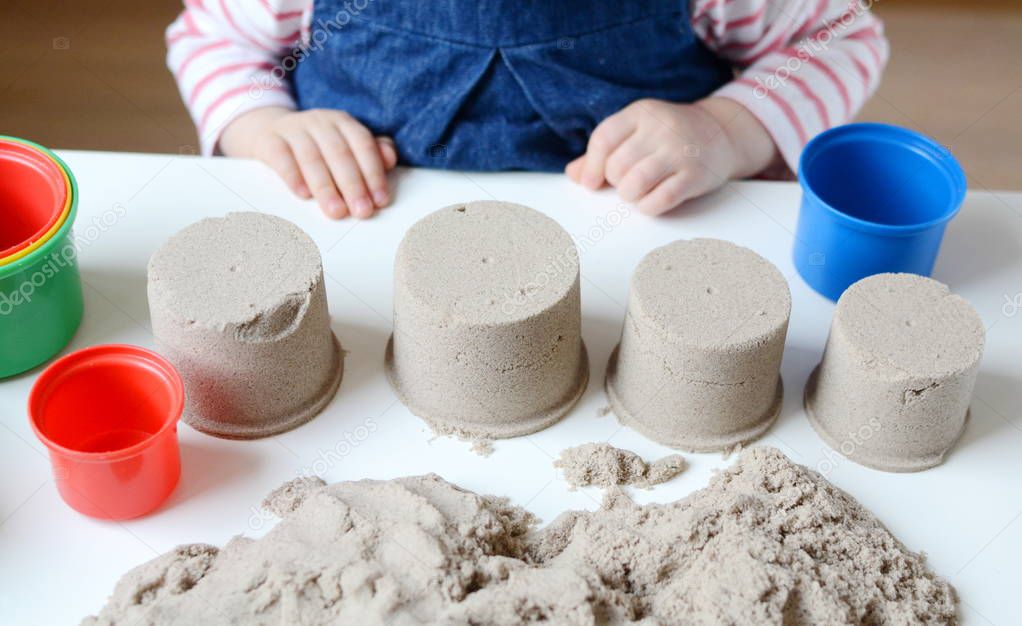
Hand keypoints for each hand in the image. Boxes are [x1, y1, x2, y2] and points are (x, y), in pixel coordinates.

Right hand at [219, 107, 397, 218]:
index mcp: (343, 122)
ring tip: (337, 212)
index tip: (380, 200)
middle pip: (339, 153)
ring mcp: (293, 129)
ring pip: (311, 157)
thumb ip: (371, 152)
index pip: (363, 145)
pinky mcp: (269, 140)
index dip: (373, 173)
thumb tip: (390, 159)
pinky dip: (293, 176)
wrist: (268, 131)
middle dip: (353, 185)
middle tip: (362, 212)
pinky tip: (303, 195)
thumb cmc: (317, 146)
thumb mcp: (345, 145)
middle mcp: (319, 121)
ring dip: (326, 187)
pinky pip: (281, 157)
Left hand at [566, 97, 777, 214]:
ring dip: (630, 196)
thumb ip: (604, 152)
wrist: (722, 133)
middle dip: (615, 182)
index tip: (592, 183)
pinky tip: (653, 201)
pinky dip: (649, 207)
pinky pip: (659, 201)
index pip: (603, 138)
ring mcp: (679, 152)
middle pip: (616, 167)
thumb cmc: (668, 137)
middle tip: (628, 181)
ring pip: (633, 186)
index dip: (592, 166)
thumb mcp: (637, 133)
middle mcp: (660, 129)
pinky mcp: (695, 176)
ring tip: (638, 192)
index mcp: (641, 113)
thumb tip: (574, 175)